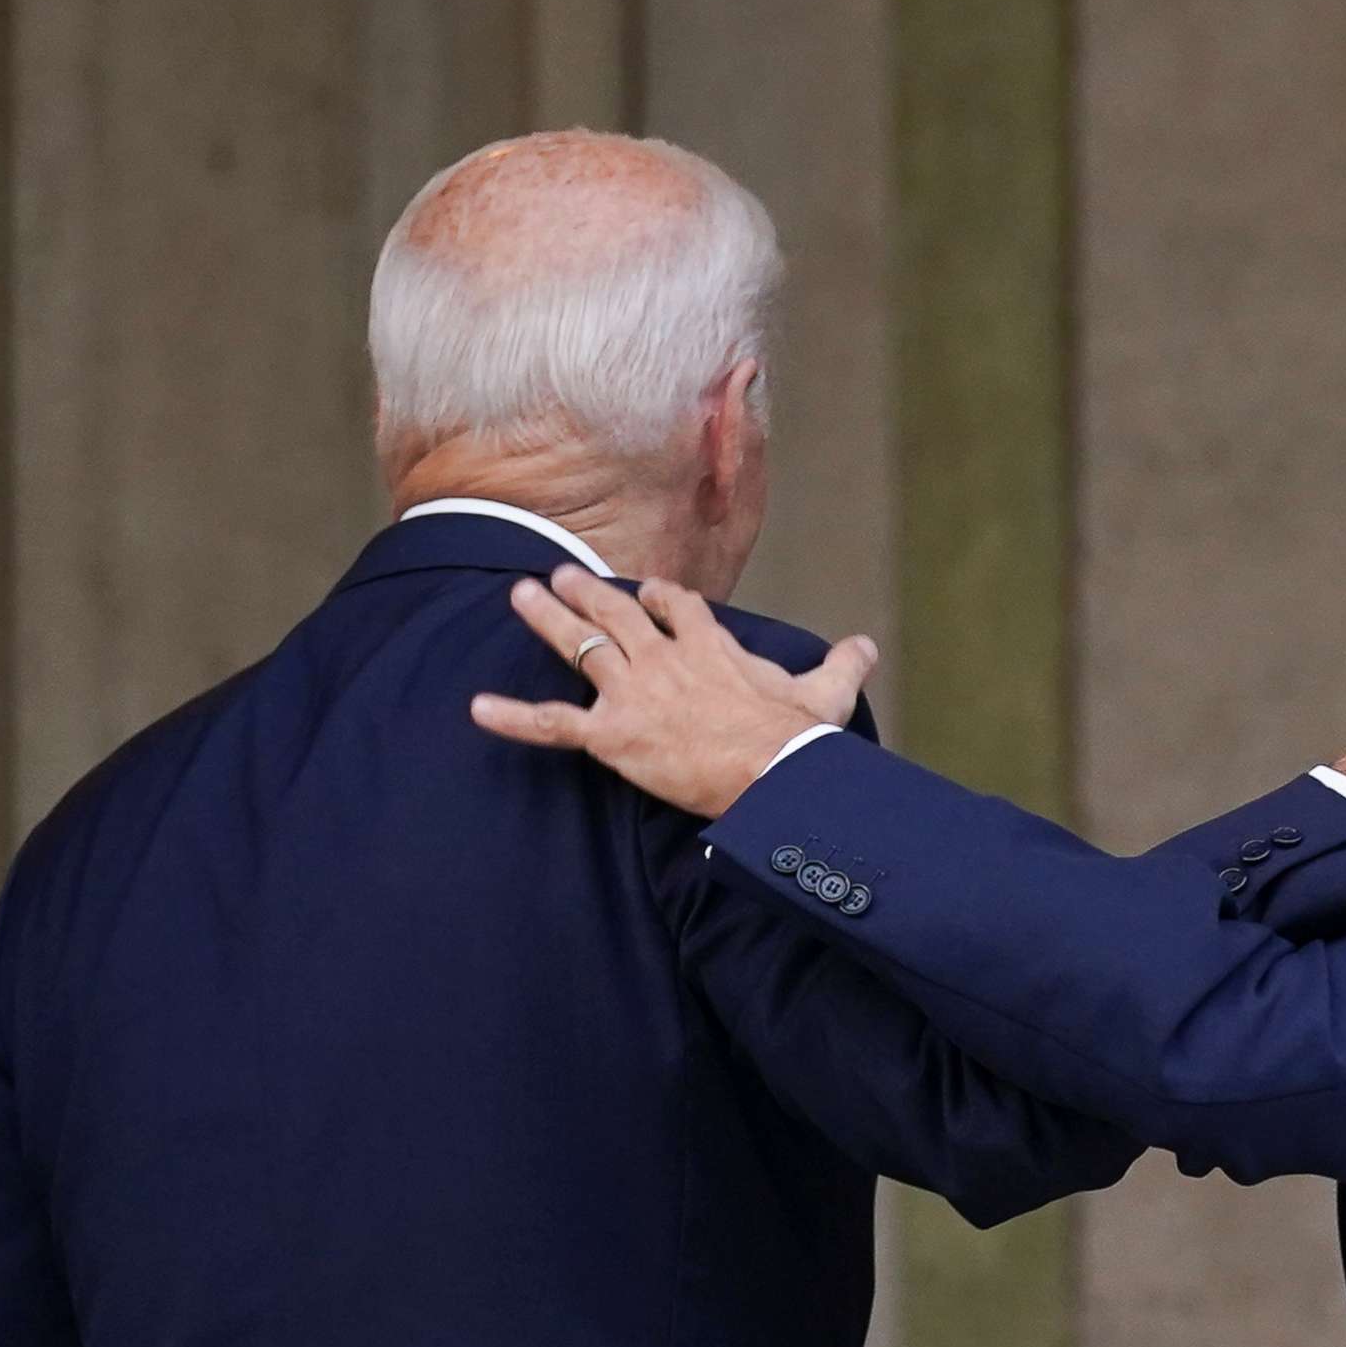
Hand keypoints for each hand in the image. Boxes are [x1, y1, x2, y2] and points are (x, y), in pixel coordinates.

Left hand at [469, 565, 880, 817]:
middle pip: (617, 614)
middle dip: (586, 592)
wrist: (774, 772)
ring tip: (522, 595)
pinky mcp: (613, 734)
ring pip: (581, 646)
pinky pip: (554, 722)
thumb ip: (843, 665)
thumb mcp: (828, 695)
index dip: (659, 597)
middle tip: (558, 574)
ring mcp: (634, 693)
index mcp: (711, 645)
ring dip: (548, 619)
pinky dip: (513, 717)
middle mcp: (664, 658)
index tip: (647, 590)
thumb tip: (868, 645)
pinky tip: (476, 709)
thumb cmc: (799, 738)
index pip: (677, 607)